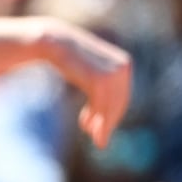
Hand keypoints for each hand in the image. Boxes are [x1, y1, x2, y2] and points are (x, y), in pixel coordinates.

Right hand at [47, 21, 132, 149]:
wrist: (55, 42)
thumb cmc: (70, 58)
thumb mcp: (90, 71)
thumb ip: (101, 84)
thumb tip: (104, 110)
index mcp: (125, 64)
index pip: (122, 96)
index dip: (112, 115)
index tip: (101, 128)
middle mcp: (124, 67)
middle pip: (119, 103)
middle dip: (108, 123)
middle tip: (99, 140)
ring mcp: (113, 73)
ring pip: (111, 106)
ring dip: (103, 126)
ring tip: (95, 139)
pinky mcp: (100, 79)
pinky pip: (101, 104)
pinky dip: (96, 119)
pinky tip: (86, 126)